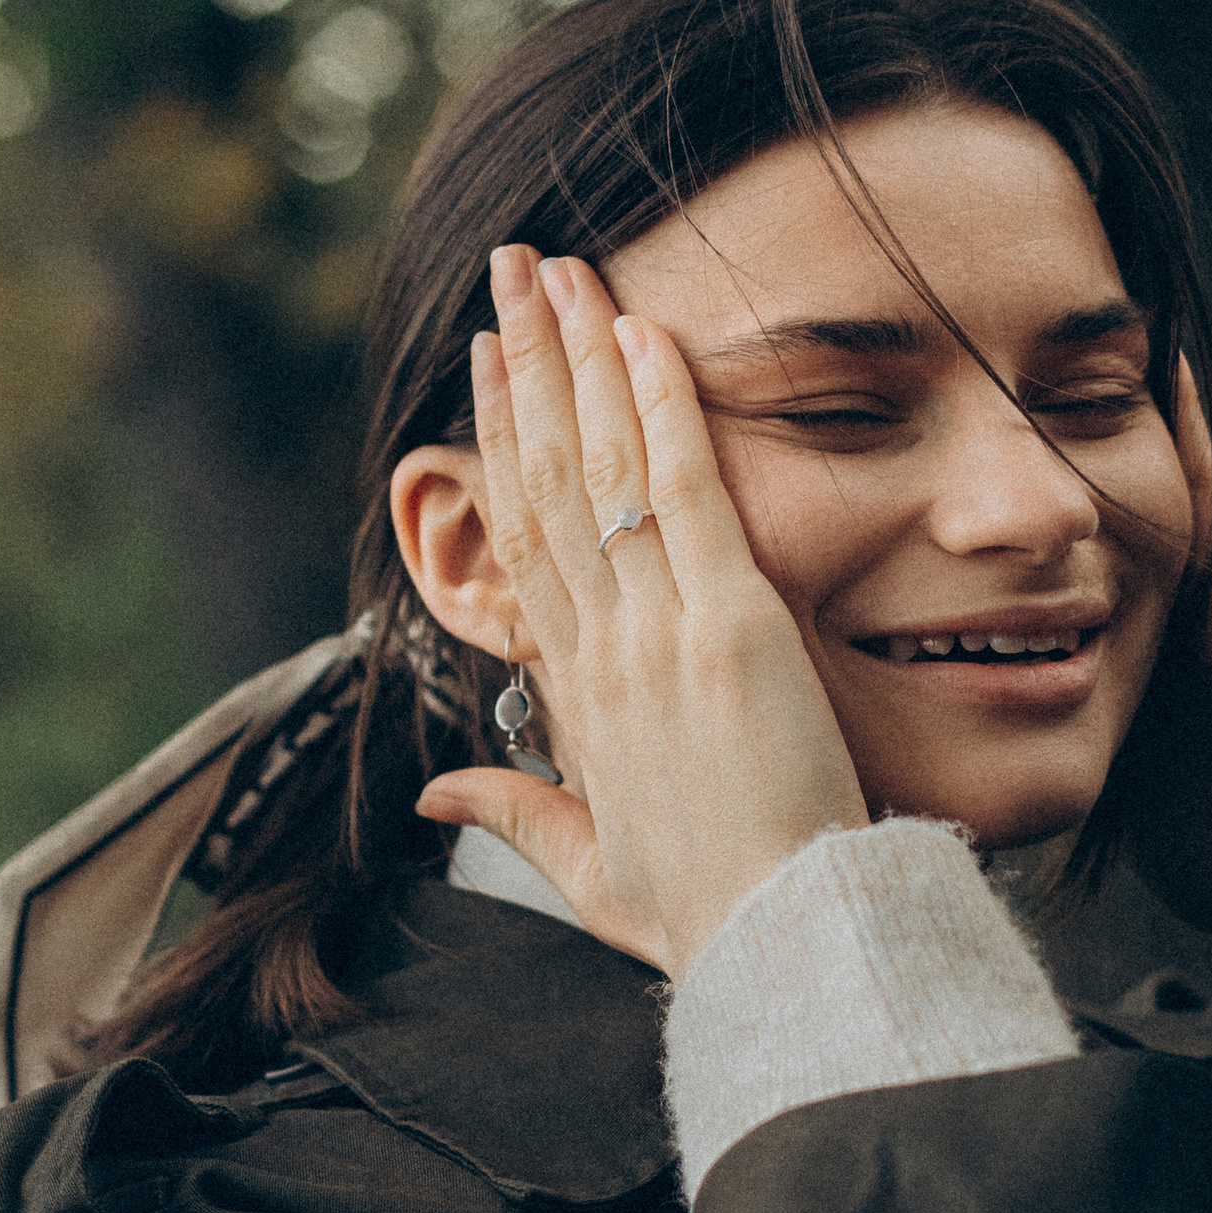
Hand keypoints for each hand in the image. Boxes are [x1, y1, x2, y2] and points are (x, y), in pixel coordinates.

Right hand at [416, 247, 866, 978]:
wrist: (774, 946)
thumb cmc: (702, 916)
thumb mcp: (590, 869)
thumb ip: (514, 815)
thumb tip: (437, 798)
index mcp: (572, 693)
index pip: (524, 538)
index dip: (500, 438)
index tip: (488, 361)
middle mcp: (601, 645)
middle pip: (548, 476)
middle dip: (527, 362)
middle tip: (509, 270)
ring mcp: (659, 628)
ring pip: (603, 466)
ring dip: (578, 355)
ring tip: (555, 266)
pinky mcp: (729, 621)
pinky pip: (687, 489)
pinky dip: (663, 405)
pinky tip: (640, 330)